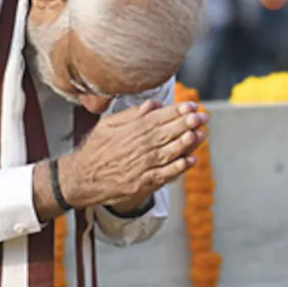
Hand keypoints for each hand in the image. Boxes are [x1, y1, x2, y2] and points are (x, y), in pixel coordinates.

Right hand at [58, 101, 208, 209]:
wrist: (83, 178)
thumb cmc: (97, 149)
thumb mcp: (108, 125)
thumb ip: (132, 114)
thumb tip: (153, 104)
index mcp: (133, 129)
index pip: (161, 117)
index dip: (179, 111)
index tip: (193, 106)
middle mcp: (140, 146)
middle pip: (169, 132)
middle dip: (189, 123)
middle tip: (203, 117)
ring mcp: (143, 165)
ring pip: (170, 151)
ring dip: (187, 142)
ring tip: (200, 134)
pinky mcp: (144, 182)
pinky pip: (166, 174)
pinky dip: (179, 167)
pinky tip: (191, 160)